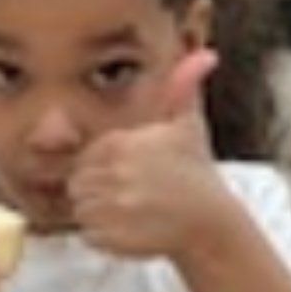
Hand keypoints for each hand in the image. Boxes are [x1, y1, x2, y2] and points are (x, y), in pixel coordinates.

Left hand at [69, 49, 229, 258]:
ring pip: (80, 209)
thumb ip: (183, 88)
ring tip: (130, 212)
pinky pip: (87, 235)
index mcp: (123, 143)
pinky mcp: (112, 238)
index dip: (103, 167)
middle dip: (98, 190)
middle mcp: (115, 173)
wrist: (212, 223)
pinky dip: (102, 236)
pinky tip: (129, 229)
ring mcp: (113, 207)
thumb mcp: (188, 126)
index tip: (128, 174)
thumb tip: (205, 53)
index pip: (86, 156)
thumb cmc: (196, 173)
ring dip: (98, 213)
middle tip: (129, 196)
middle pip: (78, 183)